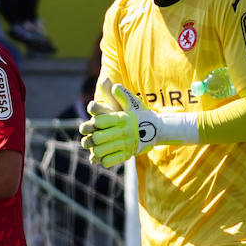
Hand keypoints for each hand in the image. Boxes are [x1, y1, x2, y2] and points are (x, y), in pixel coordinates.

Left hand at [79, 79, 195, 167]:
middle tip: (89, 139)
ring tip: (93, 148)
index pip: (101, 120)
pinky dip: (104, 160)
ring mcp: (125, 144)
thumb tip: (113, 85)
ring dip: (95, 150)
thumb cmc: (141, 115)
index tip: (93, 123)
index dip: (94, 122)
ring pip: (103, 150)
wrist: (157, 130)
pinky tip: (101, 157)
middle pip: (99, 137)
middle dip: (91, 138)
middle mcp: (123, 132)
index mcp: (121, 119)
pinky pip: (111, 160)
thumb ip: (121, 94)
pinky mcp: (127, 154)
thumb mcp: (132, 103)